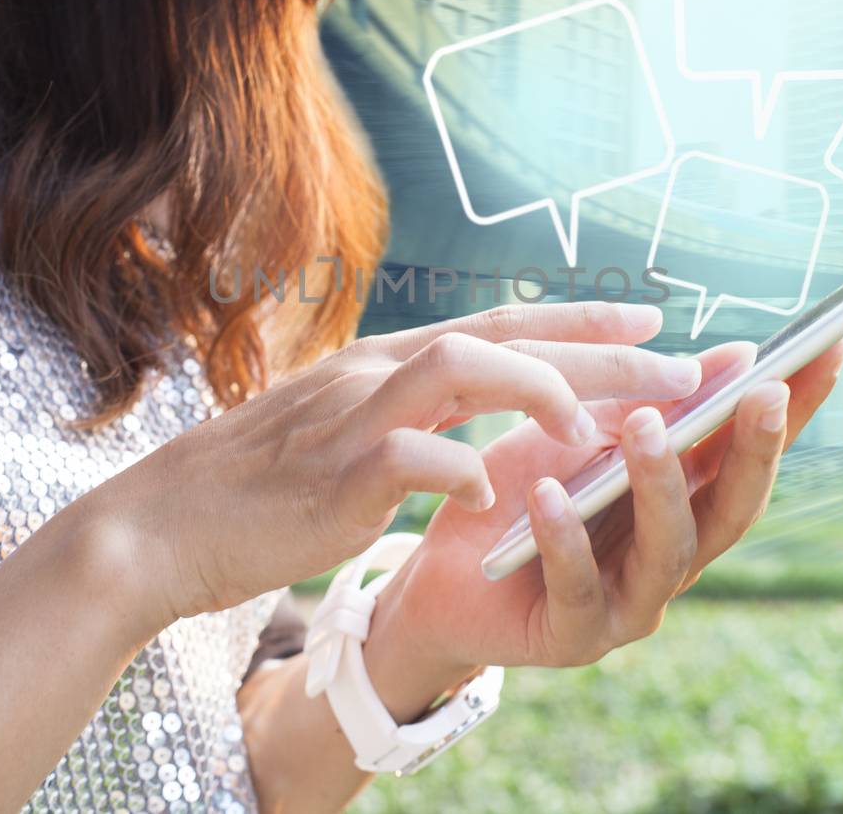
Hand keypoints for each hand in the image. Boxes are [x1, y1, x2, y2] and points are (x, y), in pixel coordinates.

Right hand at [92, 301, 703, 632]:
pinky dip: (460, 470)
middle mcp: (374, 372)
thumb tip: (466, 420)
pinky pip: (411, 458)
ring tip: (597, 427)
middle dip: (597, 349)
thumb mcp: (337, 429)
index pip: (496, 323)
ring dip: (542, 390)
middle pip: (502, 337)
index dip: (577, 318)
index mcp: (382, 363)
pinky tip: (490, 496)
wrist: (163, 524)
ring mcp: (352, 418)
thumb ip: (402, 412)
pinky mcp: (334, 476)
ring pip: (464, 369)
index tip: (650, 318)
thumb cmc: (256, 485)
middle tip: (679, 365)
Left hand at [365, 336, 842, 679]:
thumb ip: (647, 403)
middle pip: (734, 505)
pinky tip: (550, 496)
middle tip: (763, 391)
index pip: (751, 448)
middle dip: (754, 449)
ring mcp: (631, 601)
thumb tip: (735, 355)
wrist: (442, 578)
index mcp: (685, 500)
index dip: (798, 405)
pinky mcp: (574, 635)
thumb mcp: (579, 433)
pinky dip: (566, 538)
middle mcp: (675, 555)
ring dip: (660, 485)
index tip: (830, 346)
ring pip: (668, 547)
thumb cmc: (519, 495)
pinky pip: (578, 586)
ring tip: (643, 427)